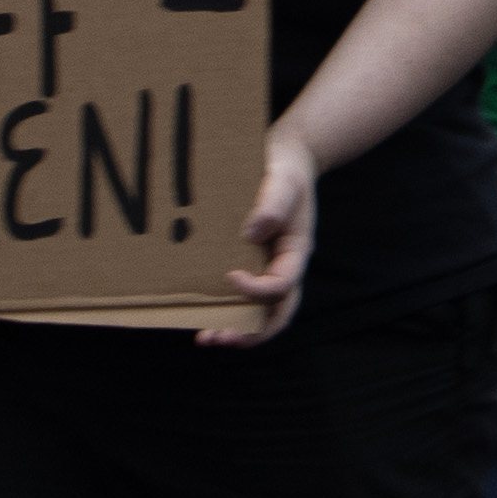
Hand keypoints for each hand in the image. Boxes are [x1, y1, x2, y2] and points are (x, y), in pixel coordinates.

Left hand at [198, 122, 322, 346]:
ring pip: (259, 314)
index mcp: (295, 253)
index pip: (282, 284)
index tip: (230, 276)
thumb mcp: (283, 182)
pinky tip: (201, 313)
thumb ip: (272, 204)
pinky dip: (226, 310)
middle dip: (249, 332)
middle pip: (275, 314)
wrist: (285, 160)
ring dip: (236, 329)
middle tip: (218, 337)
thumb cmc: (284, 172)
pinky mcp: (251, 266)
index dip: (258, 290)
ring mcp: (268, 270)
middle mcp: (284, 268)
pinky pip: (242, 298)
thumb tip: (250, 234)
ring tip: (205, 337)